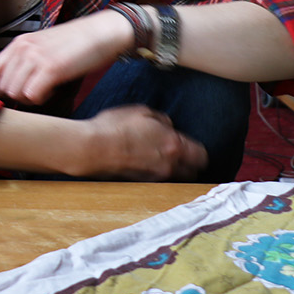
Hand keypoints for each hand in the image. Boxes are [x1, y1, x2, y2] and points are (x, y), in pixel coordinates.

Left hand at [0, 11, 128, 104]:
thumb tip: (13, 83)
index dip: (1, 87)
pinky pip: (32, 95)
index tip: (16, 92)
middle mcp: (23, 48)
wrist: (101, 32)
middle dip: (17, 96)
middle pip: (3, 86)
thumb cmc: (75, 42)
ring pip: (14, 92)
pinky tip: (52, 90)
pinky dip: (41, 99)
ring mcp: (36, 57)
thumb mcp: (42, 44)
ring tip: (45, 90)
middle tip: (35, 92)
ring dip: (28, 98)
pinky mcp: (51, 68)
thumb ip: (26, 58)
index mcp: (19, 42)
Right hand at [82, 105, 207, 179]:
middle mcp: (170, 164)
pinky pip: (159, 180)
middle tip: (179, 154)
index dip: (198, 151)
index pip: (201, 155)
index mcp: (174, 144)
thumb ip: (161, 119)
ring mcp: (156, 176)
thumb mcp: (140, 111)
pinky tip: (144, 163)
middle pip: (193, 171)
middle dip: (189, 164)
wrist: (92, 148)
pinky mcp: (142, 182)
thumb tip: (168, 126)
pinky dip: (157, 173)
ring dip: (174, 170)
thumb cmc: (114, 127)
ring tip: (161, 159)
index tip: (191, 147)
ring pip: (177, 178)